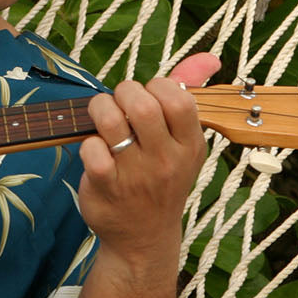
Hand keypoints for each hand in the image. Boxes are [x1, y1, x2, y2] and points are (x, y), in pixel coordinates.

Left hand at [76, 53, 219, 267]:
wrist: (144, 240)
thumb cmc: (162, 179)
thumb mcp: (184, 143)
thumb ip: (191, 94)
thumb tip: (210, 56)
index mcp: (190, 145)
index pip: (178, 98)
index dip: (157, 87)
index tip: (149, 98)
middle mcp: (167, 160)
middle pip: (141, 103)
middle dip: (123, 92)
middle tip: (121, 104)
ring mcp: (136, 176)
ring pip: (111, 119)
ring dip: (100, 108)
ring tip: (102, 118)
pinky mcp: (106, 187)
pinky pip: (91, 148)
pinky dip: (87, 141)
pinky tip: (95, 150)